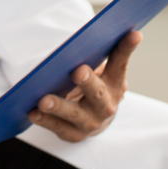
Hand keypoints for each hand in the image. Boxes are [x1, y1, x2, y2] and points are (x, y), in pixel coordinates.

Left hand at [28, 30, 142, 141]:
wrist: (94, 122)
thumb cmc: (93, 88)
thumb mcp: (101, 73)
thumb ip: (96, 57)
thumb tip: (81, 40)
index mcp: (115, 84)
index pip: (121, 64)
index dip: (126, 49)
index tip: (134, 34)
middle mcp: (106, 105)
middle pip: (97, 92)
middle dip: (88, 82)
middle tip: (78, 71)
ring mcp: (90, 122)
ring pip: (74, 113)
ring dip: (59, 106)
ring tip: (43, 100)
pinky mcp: (73, 134)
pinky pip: (57, 127)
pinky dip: (45, 120)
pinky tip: (33, 113)